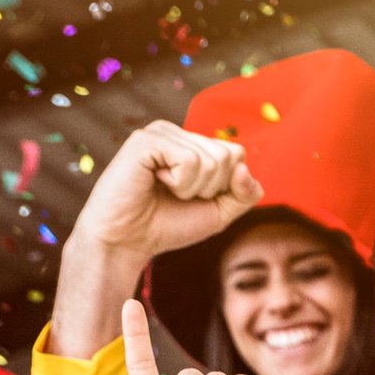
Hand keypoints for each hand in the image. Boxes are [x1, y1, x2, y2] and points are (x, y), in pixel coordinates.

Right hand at [71, 121, 263, 265]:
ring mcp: (160, 133)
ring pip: (211, 160)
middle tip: (178, 195)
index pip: (237, 154)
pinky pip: (189, 161)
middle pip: (228, 156)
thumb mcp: (219, 212)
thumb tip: (244, 168)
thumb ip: (244, 194)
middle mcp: (177, 133)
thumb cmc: (169, 225)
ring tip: (166, 190)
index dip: (226, 186)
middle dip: (211, 188)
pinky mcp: (145, 140)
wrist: (129, 240)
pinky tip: (156, 182)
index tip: (197, 197)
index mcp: (193, 144)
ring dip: (193, 188)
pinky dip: (180, 183)